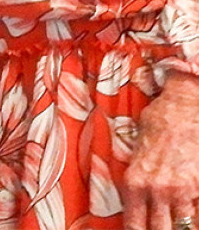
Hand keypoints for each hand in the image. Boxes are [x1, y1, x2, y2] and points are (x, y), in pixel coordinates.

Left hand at [122, 73, 198, 229]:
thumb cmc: (155, 126)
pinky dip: (194, 218)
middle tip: (160, 229)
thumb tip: (136, 200)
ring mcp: (181, 190)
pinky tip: (191, 220)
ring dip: (181, 227)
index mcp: (134, 183)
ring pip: (183, 227)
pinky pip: (197, 214)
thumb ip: (136, 180)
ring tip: (178, 225)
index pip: (135, 225)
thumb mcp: (134, 154)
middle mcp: (156, 190)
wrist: (181, 108)